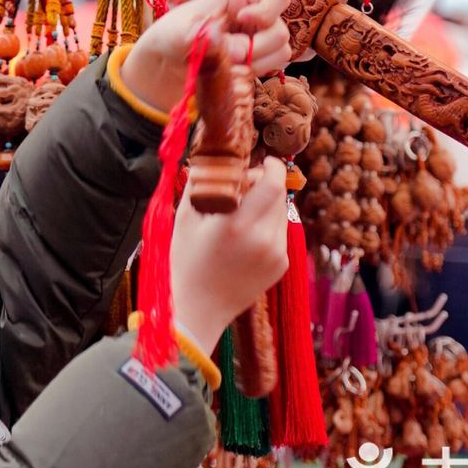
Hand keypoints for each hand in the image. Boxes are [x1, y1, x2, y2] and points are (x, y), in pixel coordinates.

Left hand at [119, 0, 292, 114]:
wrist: (167, 63)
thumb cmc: (171, 37)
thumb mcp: (178, 33)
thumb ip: (205, 37)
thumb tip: (238, 49)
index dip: (267, 12)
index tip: (242, 21)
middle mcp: (254, 15)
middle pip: (281, 31)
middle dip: (257, 48)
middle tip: (230, 55)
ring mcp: (258, 38)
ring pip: (281, 52)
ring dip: (256, 63)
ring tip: (227, 64)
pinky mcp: (257, 58)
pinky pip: (273, 67)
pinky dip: (255, 72)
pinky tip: (233, 72)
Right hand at [169, 156, 289, 354]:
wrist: (198, 309)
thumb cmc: (186, 262)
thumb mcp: (185, 219)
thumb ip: (201, 185)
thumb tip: (209, 159)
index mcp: (237, 224)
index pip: (272, 183)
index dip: (271, 167)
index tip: (263, 161)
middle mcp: (263, 238)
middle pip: (279, 195)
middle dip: (266, 184)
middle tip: (246, 186)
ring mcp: (276, 254)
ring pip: (281, 213)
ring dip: (267, 206)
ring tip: (243, 215)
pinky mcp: (281, 265)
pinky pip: (280, 233)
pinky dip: (267, 227)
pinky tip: (246, 238)